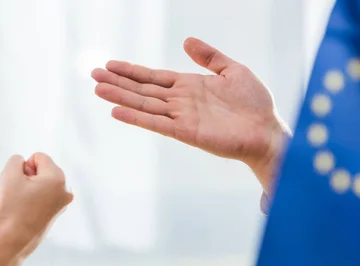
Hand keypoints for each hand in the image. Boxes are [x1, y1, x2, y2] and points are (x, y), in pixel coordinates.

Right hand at [0, 153, 72, 265]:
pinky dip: (31, 202)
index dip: (23, 167)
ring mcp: (62, 206)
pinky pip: (40, 199)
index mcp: (59, 179)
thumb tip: (26, 167)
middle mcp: (66, 192)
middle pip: (42, 171)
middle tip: (17, 196)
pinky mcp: (54, 217)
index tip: (18, 185)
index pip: (38, 157)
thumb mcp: (9, 174)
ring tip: (20, 206)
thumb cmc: (9, 208)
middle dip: (27, 178)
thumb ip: (17, 160)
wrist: (8, 244)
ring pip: (40, 186)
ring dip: (28, 190)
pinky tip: (23, 214)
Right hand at [92, 37, 288, 194]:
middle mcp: (179, 101)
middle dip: (118, 82)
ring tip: (97, 89)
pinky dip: (135, 117)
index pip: (153, 77)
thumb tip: (186, 41)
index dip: (131, 71)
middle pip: (142, 89)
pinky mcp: (184, 131)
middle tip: (93, 74)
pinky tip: (117, 111)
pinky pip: (155, 123)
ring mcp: (180, 116)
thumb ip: (209, 57)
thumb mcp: (232, 70)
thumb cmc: (254, 103)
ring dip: (120, 97)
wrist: (266, 130)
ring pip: (143, 104)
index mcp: (188, 86)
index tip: (110, 65)